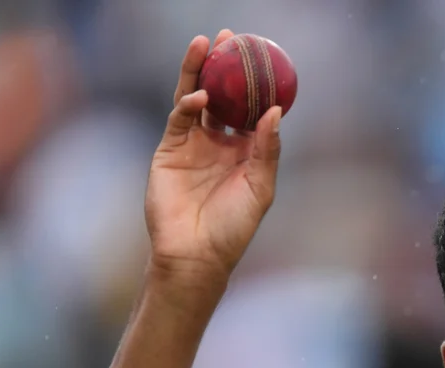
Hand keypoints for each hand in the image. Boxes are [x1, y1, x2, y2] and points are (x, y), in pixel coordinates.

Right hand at [145, 30, 282, 291]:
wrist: (197, 253)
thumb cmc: (234, 227)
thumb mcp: (260, 188)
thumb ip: (266, 150)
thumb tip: (275, 111)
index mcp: (243, 152)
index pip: (248, 109)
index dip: (253, 83)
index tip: (261, 57)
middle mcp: (217, 143)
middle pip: (220, 95)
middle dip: (222, 66)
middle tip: (229, 37)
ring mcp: (191, 144)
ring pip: (194, 98)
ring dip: (198, 71)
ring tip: (204, 44)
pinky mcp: (169, 150)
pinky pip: (179, 119)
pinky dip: (188, 104)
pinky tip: (201, 95)